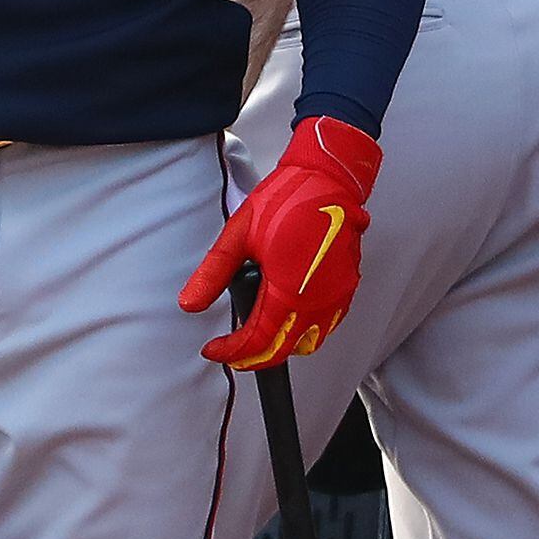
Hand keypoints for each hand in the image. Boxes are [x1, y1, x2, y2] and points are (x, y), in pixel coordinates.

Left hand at [179, 116, 380, 369]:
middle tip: (230, 350)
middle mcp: (318, 303)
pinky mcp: (348, 289)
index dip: (232, 353)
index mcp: (290, 293)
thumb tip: (189, 304)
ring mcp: (338, 298)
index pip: (259, 343)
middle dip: (254, 356)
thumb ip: (213, 275)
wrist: (327, 181)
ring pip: (309, 343)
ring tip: (255, 335)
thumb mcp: (238, 237)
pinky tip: (285, 317)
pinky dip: (304, 332)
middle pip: (284, 350)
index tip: (213, 349)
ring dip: (281, 346)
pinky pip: (326, 325)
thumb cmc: (286, 202)